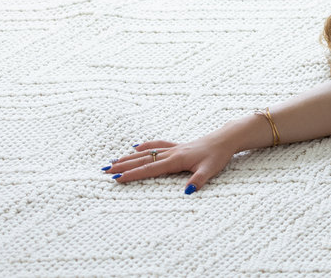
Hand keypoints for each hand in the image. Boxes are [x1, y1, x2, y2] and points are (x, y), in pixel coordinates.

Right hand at [105, 136, 235, 194]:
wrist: (225, 139)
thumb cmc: (218, 155)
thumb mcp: (211, 170)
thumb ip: (199, 180)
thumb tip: (188, 192)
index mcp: (177, 160)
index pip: (150, 169)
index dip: (133, 174)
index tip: (117, 179)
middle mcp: (172, 153)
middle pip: (143, 159)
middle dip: (123, 165)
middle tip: (104, 170)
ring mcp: (173, 148)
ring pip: (147, 152)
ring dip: (129, 157)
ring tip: (112, 161)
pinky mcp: (177, 146)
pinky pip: (157, 145)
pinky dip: (145, 146)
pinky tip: (135, 146)